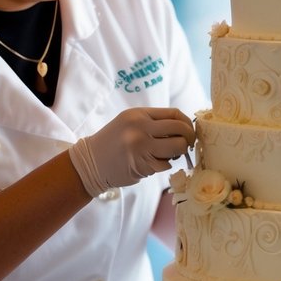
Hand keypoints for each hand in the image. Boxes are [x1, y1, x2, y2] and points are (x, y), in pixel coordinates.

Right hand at [69, 108, 194, 195]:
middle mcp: (140, 127)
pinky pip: (166, 164)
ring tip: (169, 154)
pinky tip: (153, 164)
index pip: (175, 114)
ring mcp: (141, 146)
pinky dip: (164, 165)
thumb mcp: (130, 123)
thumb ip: (154, 122)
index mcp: (139, 114)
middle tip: (186, 145)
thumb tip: (184, 129)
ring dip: (179, 153)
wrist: (91, 162)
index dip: (187, 123)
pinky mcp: (142, 165)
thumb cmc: (114, 142)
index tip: (188, 132)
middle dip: (189, 139)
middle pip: (180, 129)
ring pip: (178, 147)